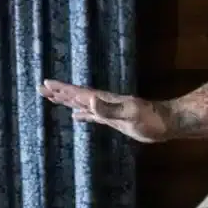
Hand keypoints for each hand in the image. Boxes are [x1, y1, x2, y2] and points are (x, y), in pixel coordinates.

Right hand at [39, 80, 170, 142]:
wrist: (165, 124)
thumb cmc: (150, 119)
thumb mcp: (129, 113)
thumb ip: (109, 108)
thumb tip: (89, 100)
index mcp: (104, 100)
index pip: (78, 93)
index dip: (62, 89)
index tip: (46, 83)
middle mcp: (103, 103)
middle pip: (76, 95)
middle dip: (59, 92)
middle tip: (42, 88)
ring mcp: (107, 110)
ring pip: (82, 104)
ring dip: (67, 101)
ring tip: (52, 98)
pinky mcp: (113, 119)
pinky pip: (92, 115)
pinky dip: (82, 114)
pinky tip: (75, 116)